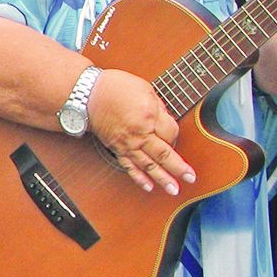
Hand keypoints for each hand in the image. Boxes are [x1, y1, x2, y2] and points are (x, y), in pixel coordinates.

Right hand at [87, 69, 194, 195]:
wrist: (86, 94)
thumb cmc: (114, 87)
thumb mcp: (144, 88)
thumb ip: (158, 107)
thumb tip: (166, 121)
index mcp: (149, 115)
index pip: (171, 132)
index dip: (175, 134)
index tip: (173, 132)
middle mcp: (139, 132)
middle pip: (163, 153)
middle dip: (178, 168)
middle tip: (190, 178)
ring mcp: (127, 143)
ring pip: (148, 165)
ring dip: (162, 179)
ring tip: (174, 190)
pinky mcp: (117, 148)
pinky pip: (129, 166)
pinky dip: (139, 178)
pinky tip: (149, 187)